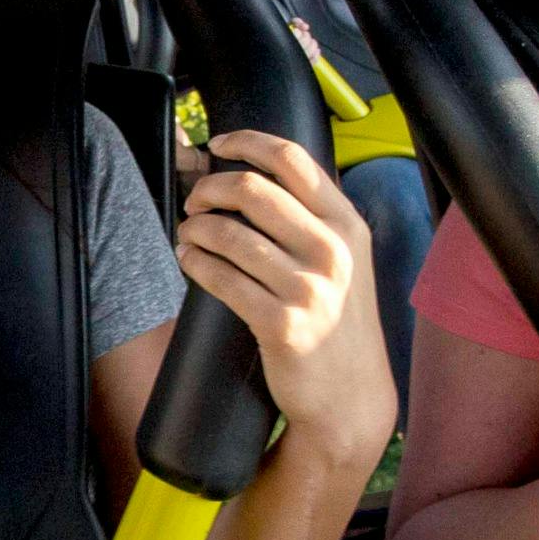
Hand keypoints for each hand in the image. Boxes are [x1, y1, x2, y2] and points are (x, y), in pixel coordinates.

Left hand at [177, 130, 395, 455]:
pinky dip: (196, 262)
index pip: (293, 160)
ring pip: (229, 234)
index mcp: (348, 225)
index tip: (217, 144)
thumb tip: (255, 178)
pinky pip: (222, 278)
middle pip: (252, 190)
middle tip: (193, 201)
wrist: (351, 397)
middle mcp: (332, 250)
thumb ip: (314, 221)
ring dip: (195, 227)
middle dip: (209, 188)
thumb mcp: (346, 262)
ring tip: (187, 234)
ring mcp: (308, 288)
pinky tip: (189, 259)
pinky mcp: (281, 324)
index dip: (247, 142)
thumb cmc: (339, 324)